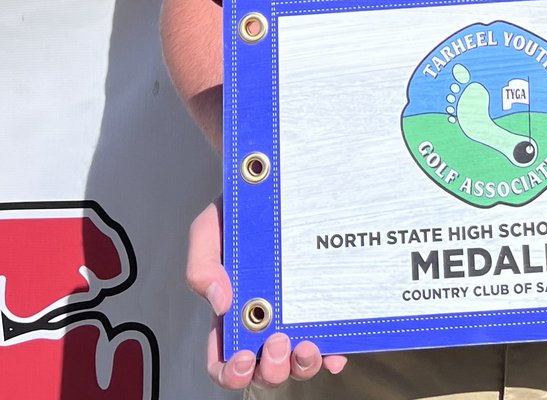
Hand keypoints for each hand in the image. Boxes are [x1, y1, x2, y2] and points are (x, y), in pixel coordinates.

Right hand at [186, 199, 347, 388]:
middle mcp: (264, 320)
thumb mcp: (208, 230)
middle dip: (270, 369)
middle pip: (264, 368)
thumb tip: (220, 301)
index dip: (231, 372)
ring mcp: (296, 314)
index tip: (242, 358)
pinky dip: (333, 353)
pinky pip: (331, 339)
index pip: (224, 359)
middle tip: (277, 343)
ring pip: (297, 360)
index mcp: (231, 311)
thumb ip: (202, 264)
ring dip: (302, 365)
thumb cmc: (239, 210)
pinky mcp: (323, 304)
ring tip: (306, 346)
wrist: (274, 182)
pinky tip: (335, 351)